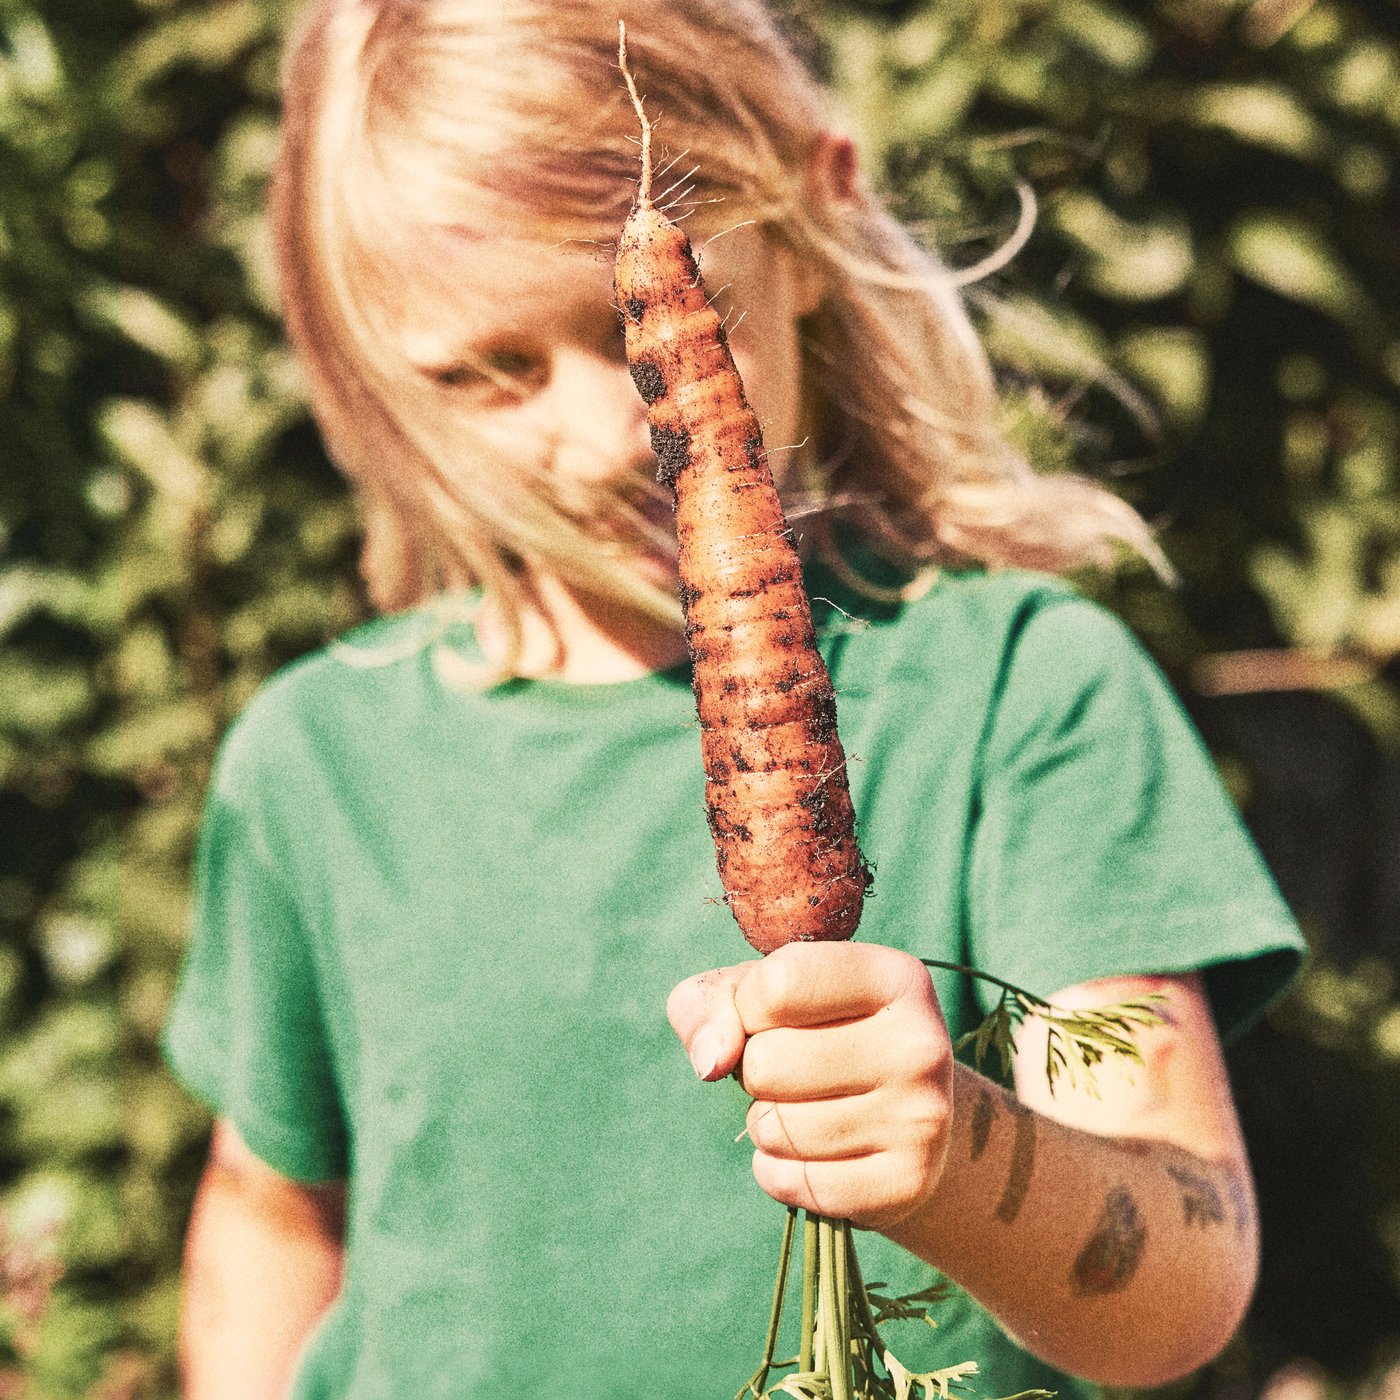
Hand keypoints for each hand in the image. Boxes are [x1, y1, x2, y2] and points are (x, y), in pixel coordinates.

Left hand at [667, 942, 953, 1229]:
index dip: (749, 1006)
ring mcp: (921, 1119)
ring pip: (776, 1128)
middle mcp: (921, 1044)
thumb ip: (712, 1003)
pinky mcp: (908, 1185)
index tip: (774, 1017)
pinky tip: (810, 1155)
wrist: (903, 1119)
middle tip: (794, 1072)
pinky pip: (792, 1183)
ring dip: (765, 1124)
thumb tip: (712, 1061)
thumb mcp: (763, 994)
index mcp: (894, 976)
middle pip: (767, 1063)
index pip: (777, 984)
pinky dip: (778, 1173)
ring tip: (804, 1110)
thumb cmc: (817, 1036)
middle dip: (755, 1071)